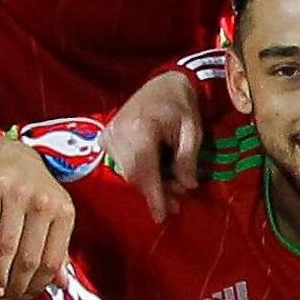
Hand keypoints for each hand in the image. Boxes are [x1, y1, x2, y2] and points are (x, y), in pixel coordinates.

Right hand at [0, 133, 76, 299]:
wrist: (9, 151)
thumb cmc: (35, 189)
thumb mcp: (55, 213)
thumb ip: (59, 247)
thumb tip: (61, 284)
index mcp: (64, 211)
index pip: (52, 259)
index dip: (38, 284)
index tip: (25, 299)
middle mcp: (43, 202)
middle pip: (29, 256)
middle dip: (17, 285)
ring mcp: (16, 193)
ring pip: (7, 246)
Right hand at [100, 69, 209, 219]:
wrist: (164, 83)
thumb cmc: (182, 105)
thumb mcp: (193, 131)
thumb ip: (187, 159)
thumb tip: (186, 187)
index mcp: (140, 128)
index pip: (145, 170)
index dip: (154, 196)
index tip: (162, 216)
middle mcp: (118, 132)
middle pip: (134, 175)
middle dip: (155, 192)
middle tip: (175, 204)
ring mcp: (109, 133)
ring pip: (127, 172)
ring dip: (148, 183)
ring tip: (171, 186)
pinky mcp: (106, 136)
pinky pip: (121, 163)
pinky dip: (138, 172)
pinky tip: (156, 173)